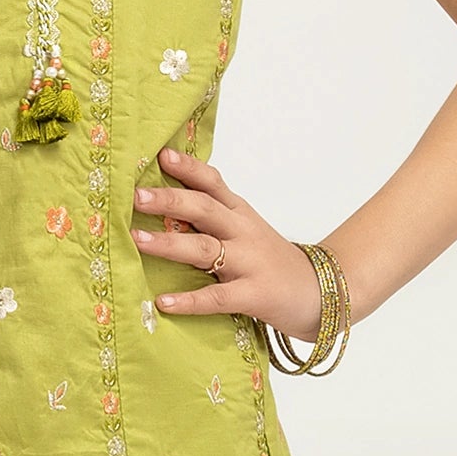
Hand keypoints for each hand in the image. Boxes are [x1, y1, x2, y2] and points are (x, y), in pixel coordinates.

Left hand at [130, 146, 325, 340]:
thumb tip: (165, 201)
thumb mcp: (247, 230)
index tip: (161, 154)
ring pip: (204, 248)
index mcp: (240, 213)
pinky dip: (189, 300)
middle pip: (204, 209)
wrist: (320, 292)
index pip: (213, 183)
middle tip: (136, 195)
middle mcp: (243, 232)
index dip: (188, 168)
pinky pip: (217, 298)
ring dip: (169, 243)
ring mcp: (249, 263)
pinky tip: (164, 301)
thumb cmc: (272, 262)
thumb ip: (214, 215)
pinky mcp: (254, 295)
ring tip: (137, 239)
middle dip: (169, 199)